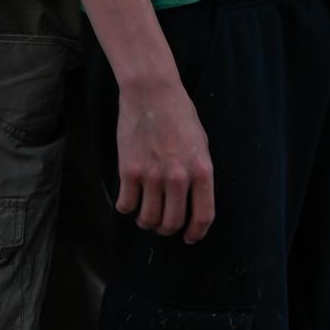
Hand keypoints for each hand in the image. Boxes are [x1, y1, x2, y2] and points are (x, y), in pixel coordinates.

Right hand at [116, 75, 214, 242]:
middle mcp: (178, 178)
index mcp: (201, 171)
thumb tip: (194, 199)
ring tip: (145, 216)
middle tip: (162, 225)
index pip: (203, 216)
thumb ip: (199, 172)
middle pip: (172, 222)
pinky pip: (127, 204)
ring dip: (146, 222)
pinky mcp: (129, 170)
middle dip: (167, 229)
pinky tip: (128, 202)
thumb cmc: (179, 113)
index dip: (196, 233)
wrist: (151, 92)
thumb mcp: (201, 143)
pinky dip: (127, 208)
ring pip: (148, 218)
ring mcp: (152, 176)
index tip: (189, 237)